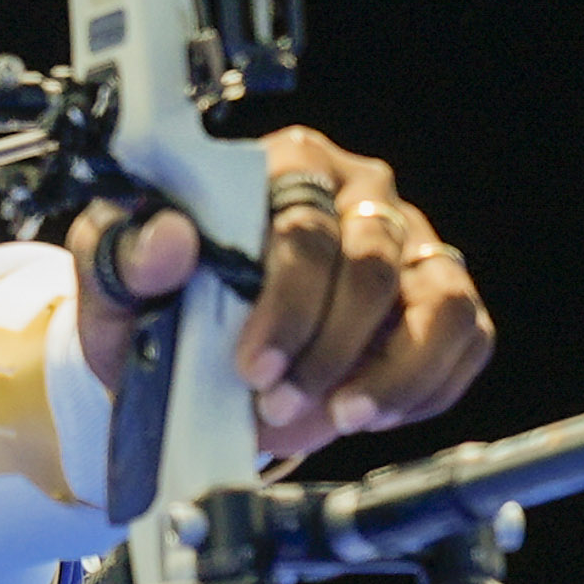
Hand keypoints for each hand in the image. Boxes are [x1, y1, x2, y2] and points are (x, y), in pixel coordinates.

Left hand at [68, 123, 491, 463]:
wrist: (181, 351)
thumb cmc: (156, 302)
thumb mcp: (117, 280)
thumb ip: (128, 255)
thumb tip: (171, 238)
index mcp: (285, 165)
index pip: (303, 226)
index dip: (285, 306)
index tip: (252, 368)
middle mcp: (359, 192)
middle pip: (372, 265)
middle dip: (329, 350)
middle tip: (279, 405)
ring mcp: (409, 243)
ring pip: (441, 303)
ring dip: (396, 375)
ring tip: (342, 418)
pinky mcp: (440, 295)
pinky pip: (466, 339)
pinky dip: (427, 388)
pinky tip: (370, 413)